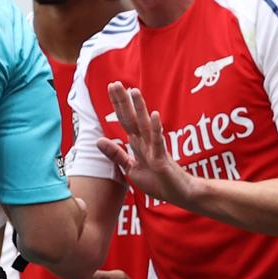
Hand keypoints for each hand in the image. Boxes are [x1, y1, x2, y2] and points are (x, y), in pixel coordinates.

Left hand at [97, 82, 195, 206]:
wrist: (179, 194)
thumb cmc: (158, 181)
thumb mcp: (131, 168)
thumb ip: (116, 154)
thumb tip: (98, 140)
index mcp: (138, 143)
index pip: (125, 120)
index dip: (118, 104)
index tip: (111, 86)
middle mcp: (146, 142)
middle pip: (132, 118)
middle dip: (124, 101)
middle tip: (115, 83)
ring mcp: (155, 148)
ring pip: (146, 125)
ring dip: (140, 108)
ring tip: (134, 91)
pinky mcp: (162, 159)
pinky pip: (158, 142)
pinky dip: (156, 128)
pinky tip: (155, 115)